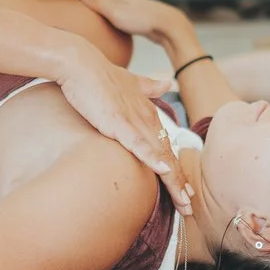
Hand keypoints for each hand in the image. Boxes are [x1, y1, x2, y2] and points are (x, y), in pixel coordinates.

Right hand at [53, 47, 191, 214]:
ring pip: (159, 155)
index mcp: (147, 113)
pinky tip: (165, 171)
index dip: (176, 169)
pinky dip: (153, 157)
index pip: (166, 146)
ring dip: (173, 180)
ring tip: (183, 202)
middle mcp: (146, 118)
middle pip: (168, 156)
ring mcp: (133, 121)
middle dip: (179, 184)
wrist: (80, 63)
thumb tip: (167, 82)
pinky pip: (138, 143)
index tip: (184, 190)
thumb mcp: (129, 81)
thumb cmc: (99, 75)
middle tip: (189, 207)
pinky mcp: (118, 122)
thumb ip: (149, 85)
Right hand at [83, 0, 187, 45]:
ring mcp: (124, 6)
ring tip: (77, 12)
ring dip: (91, 7)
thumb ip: (99, 3)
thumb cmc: (141, 20)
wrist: (167, 25)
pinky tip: (100, 23)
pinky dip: (102, 15)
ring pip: (102, 5)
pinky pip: (110, 14)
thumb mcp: (116, 13)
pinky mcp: (130, 16)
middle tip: (61, 2)